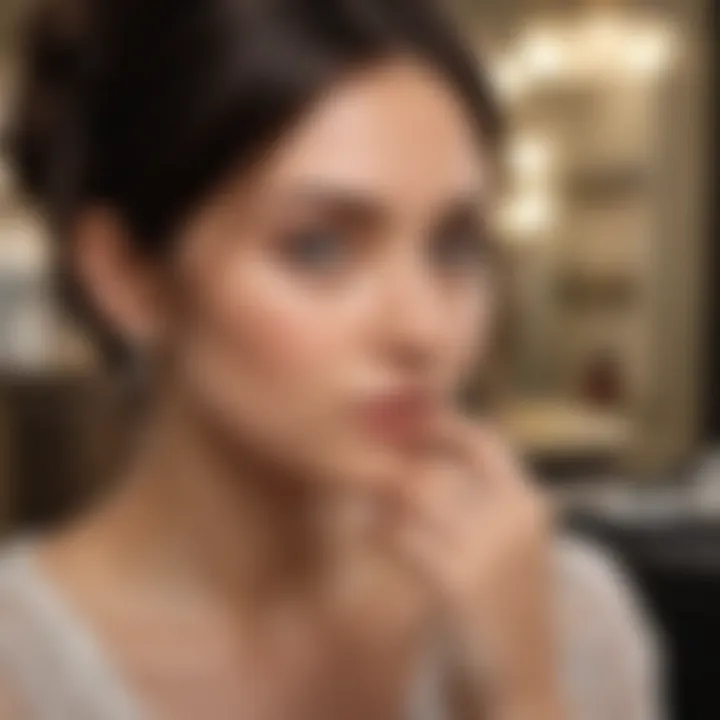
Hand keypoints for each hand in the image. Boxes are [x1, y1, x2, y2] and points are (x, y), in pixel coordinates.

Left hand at [381, 416, 564, 719]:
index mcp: (530, 508)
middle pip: (449, 460)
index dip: (450, 426)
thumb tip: (432, 474)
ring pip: (418, 495)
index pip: (490, 444)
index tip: (415, 419)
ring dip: (385, 494)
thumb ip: (483, 513)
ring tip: (367, 497)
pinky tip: (371, 534)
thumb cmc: (506, 622)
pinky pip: (403, 537)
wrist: (520, 691)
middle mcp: (514, 517)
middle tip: (375, 448)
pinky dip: (381, 532)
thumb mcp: (509, 557)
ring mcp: (487, 547)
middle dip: (409, 449)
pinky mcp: (458, 579)